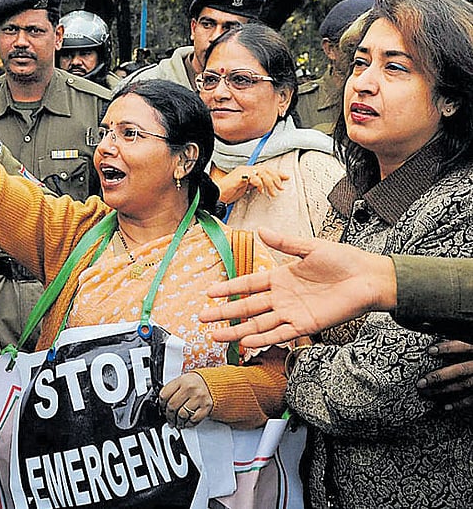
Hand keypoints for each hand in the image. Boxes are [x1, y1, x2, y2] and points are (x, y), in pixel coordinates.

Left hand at [158, 372, 212, 427]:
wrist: (211, 383)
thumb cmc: (194, 383)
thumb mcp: (181, 381)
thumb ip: (172, 390)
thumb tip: (162, 404)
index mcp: (181, 381)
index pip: (165, 395)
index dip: (161, 405)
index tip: (162, 409)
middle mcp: (190, 388)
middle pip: (172, 406)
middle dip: (168, 416)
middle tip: (168, 419)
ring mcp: (199, 398)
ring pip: (182, 415)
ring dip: (177, 422)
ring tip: (176, 423)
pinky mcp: (206, 407)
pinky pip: (193, 419)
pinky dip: (188, 423)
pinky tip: (186, 422)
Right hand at [198, 228, 396, 346]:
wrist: (369, 278)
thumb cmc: (343, 260)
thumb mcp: (311, 247)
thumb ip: (284, 243)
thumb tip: (260, 230)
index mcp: (281, 277)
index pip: (247, 284)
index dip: (228, 289)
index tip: (208, 293)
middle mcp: (282, 297)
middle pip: (246, 307)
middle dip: (224, 313)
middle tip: (202, 318)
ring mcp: (292, 313)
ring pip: (258, 324)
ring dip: (237, 331)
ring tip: (216, 337)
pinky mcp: (306, 326)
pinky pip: (280, 334)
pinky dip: (263, 338)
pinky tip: (247, 342)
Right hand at [212, 164, 289, 203]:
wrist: (215, 195)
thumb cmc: (227, 193)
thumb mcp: (244, 189)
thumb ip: (254, 185)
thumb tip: (265, 186)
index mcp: (247, 171)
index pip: (265, 169)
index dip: (277, 173)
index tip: (286, 178)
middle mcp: (245, 169)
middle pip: (266, 169)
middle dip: (276, 178)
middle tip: (281, 187)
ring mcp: (242, 172)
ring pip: (262, 172)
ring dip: (270, 183)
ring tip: (273, 192)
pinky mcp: (239, 176)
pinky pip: (253, 178)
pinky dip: (259, 184)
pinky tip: (260, 191)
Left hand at [418, 340, 472, 409]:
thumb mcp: (471, 336)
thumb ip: (458, 333)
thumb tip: (429, 324)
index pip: (465, 346)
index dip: (448, 348)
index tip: (430, 350)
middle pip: (462, 370)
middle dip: (440, 376)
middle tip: (421, 382)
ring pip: (466, 385)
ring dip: (445, 390)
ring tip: (427, 392)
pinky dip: (461, 404)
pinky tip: (446, 407)